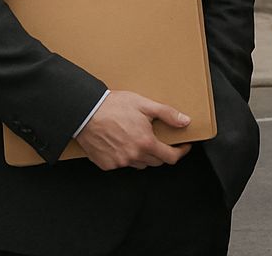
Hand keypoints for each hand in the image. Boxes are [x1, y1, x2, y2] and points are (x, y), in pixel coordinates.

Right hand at [75, 91, 190, 170]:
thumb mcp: (145, 105)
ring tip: (139, 139)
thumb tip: (185, 121)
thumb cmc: (114, 106)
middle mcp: (133, 156)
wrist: (86, 112)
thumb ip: (167, 114)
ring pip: (139, 164)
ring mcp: (119, 162)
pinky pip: (122, 165)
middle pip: (156, 162)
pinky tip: (123, 144)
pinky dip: (126, 157)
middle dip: (162, 152)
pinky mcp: (106, 164)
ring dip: (144, 155)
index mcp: (145, 143)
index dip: (180, 152)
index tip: (183, 147)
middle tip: (159, 139)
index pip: (170, 157)